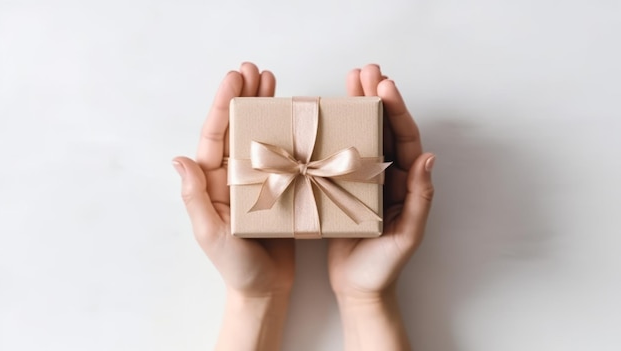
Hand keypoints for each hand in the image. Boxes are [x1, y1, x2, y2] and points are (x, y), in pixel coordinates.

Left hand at [172, 63, 292, 349]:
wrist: (266, 288)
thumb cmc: (235, 265)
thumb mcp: (209, 233)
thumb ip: (195, 197)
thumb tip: (179, 159)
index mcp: (214, 182)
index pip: (215, 136)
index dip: (223, 106)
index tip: (235, 79)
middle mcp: (234, 176)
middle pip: (237, 129)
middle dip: (244, 98)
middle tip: (255, 70)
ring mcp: (257, 180)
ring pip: (258, 136)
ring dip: (264, 108)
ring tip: (272, 81)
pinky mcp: (280, 187)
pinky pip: (281, 154)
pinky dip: (285, 133)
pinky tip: (291, 115)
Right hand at [328, 64, 434, 350]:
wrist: (357, 288)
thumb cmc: (384, 267)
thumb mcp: (407, 235)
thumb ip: (420, 198)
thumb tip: (429, 157)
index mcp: (406, 184)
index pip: (405, 140)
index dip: (397, 112)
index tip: (384, 86)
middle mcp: (388, 177)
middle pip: (385, 130)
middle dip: (377, 99)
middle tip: (365, 71)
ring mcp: (366, 180)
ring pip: (365, 137)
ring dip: (358, 109)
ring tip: (349, 81)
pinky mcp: (344, 187)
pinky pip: (343, 154)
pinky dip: (338, 133)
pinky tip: (329, 116)